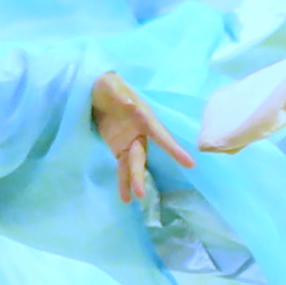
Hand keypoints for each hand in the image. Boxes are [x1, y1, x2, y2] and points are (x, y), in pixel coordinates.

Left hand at [90, 71, 195, 204]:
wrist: (96, 89)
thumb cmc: (108, 85)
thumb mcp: (110, 85)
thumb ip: (119, 94)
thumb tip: (131, 104)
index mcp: (143, 117)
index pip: (160, 135)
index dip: (173, 149)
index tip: (189, 163)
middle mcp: (140, 133)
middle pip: (142, 156)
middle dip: (140, 174)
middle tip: (141, 193)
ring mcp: (129, 142)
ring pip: (133, 165)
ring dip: (133, 181)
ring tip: (133, 199)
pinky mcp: (118, 148)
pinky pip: (121, 167)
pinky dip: (123, 181)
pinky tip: (124, 198)